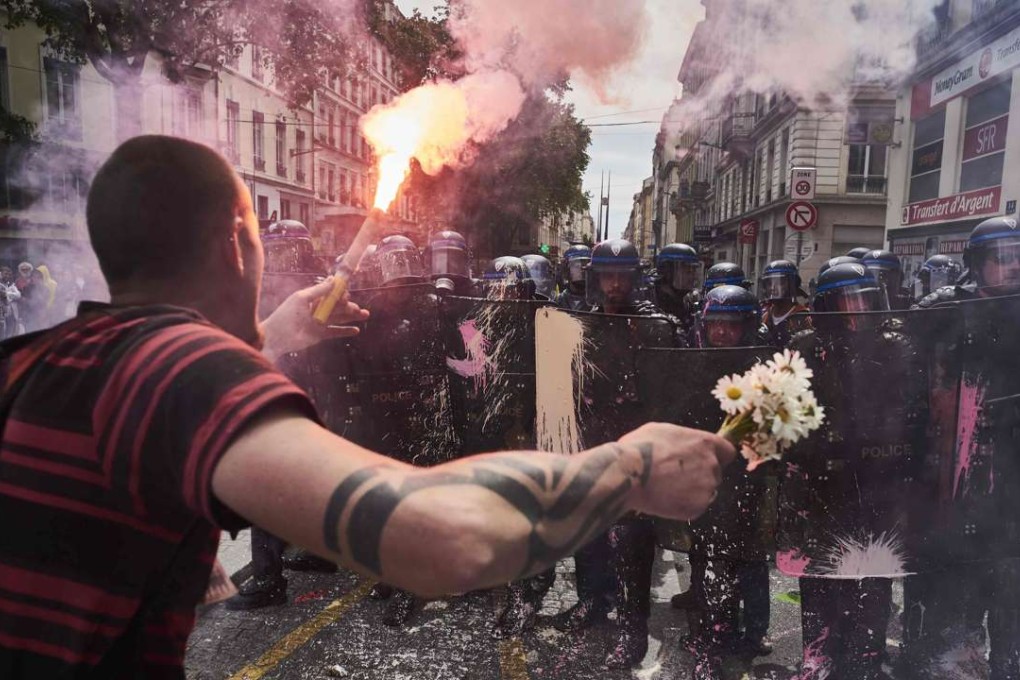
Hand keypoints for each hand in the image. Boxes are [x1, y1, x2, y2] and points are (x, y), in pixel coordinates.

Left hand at [261, 277, 369, 361]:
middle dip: (349, 306)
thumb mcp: (301, 299)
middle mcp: (317, 309)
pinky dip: (346, 331)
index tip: (346, 295)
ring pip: (339, 318)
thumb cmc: (285, 315)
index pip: (330, 294)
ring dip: (352, 316)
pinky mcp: (320, 335)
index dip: (340, 294)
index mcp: (312, 299)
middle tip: (358, 309)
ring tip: (364, 315)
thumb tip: (333, 280)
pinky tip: (356, 330)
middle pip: (337, 306)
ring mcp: (319, 323)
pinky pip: (336, 332)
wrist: (276, 337)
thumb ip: (318, 290)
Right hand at [618, 423, 735, 520]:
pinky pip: (695, 506)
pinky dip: (684, 505)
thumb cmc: (640, 449)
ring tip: (667, 488)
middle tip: (677, 476)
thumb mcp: (662, 431)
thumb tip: (682, 445)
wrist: (630, 475)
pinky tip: (665, 498)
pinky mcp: (698, 507)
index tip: (706, 460)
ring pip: (706, 490)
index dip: (717, 456)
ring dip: (692, 490)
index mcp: (705, 443)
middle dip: (700, 474)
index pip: (728, 451)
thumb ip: (682, 439)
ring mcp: (707, 488)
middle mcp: (712, 465)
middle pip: (716, 472)